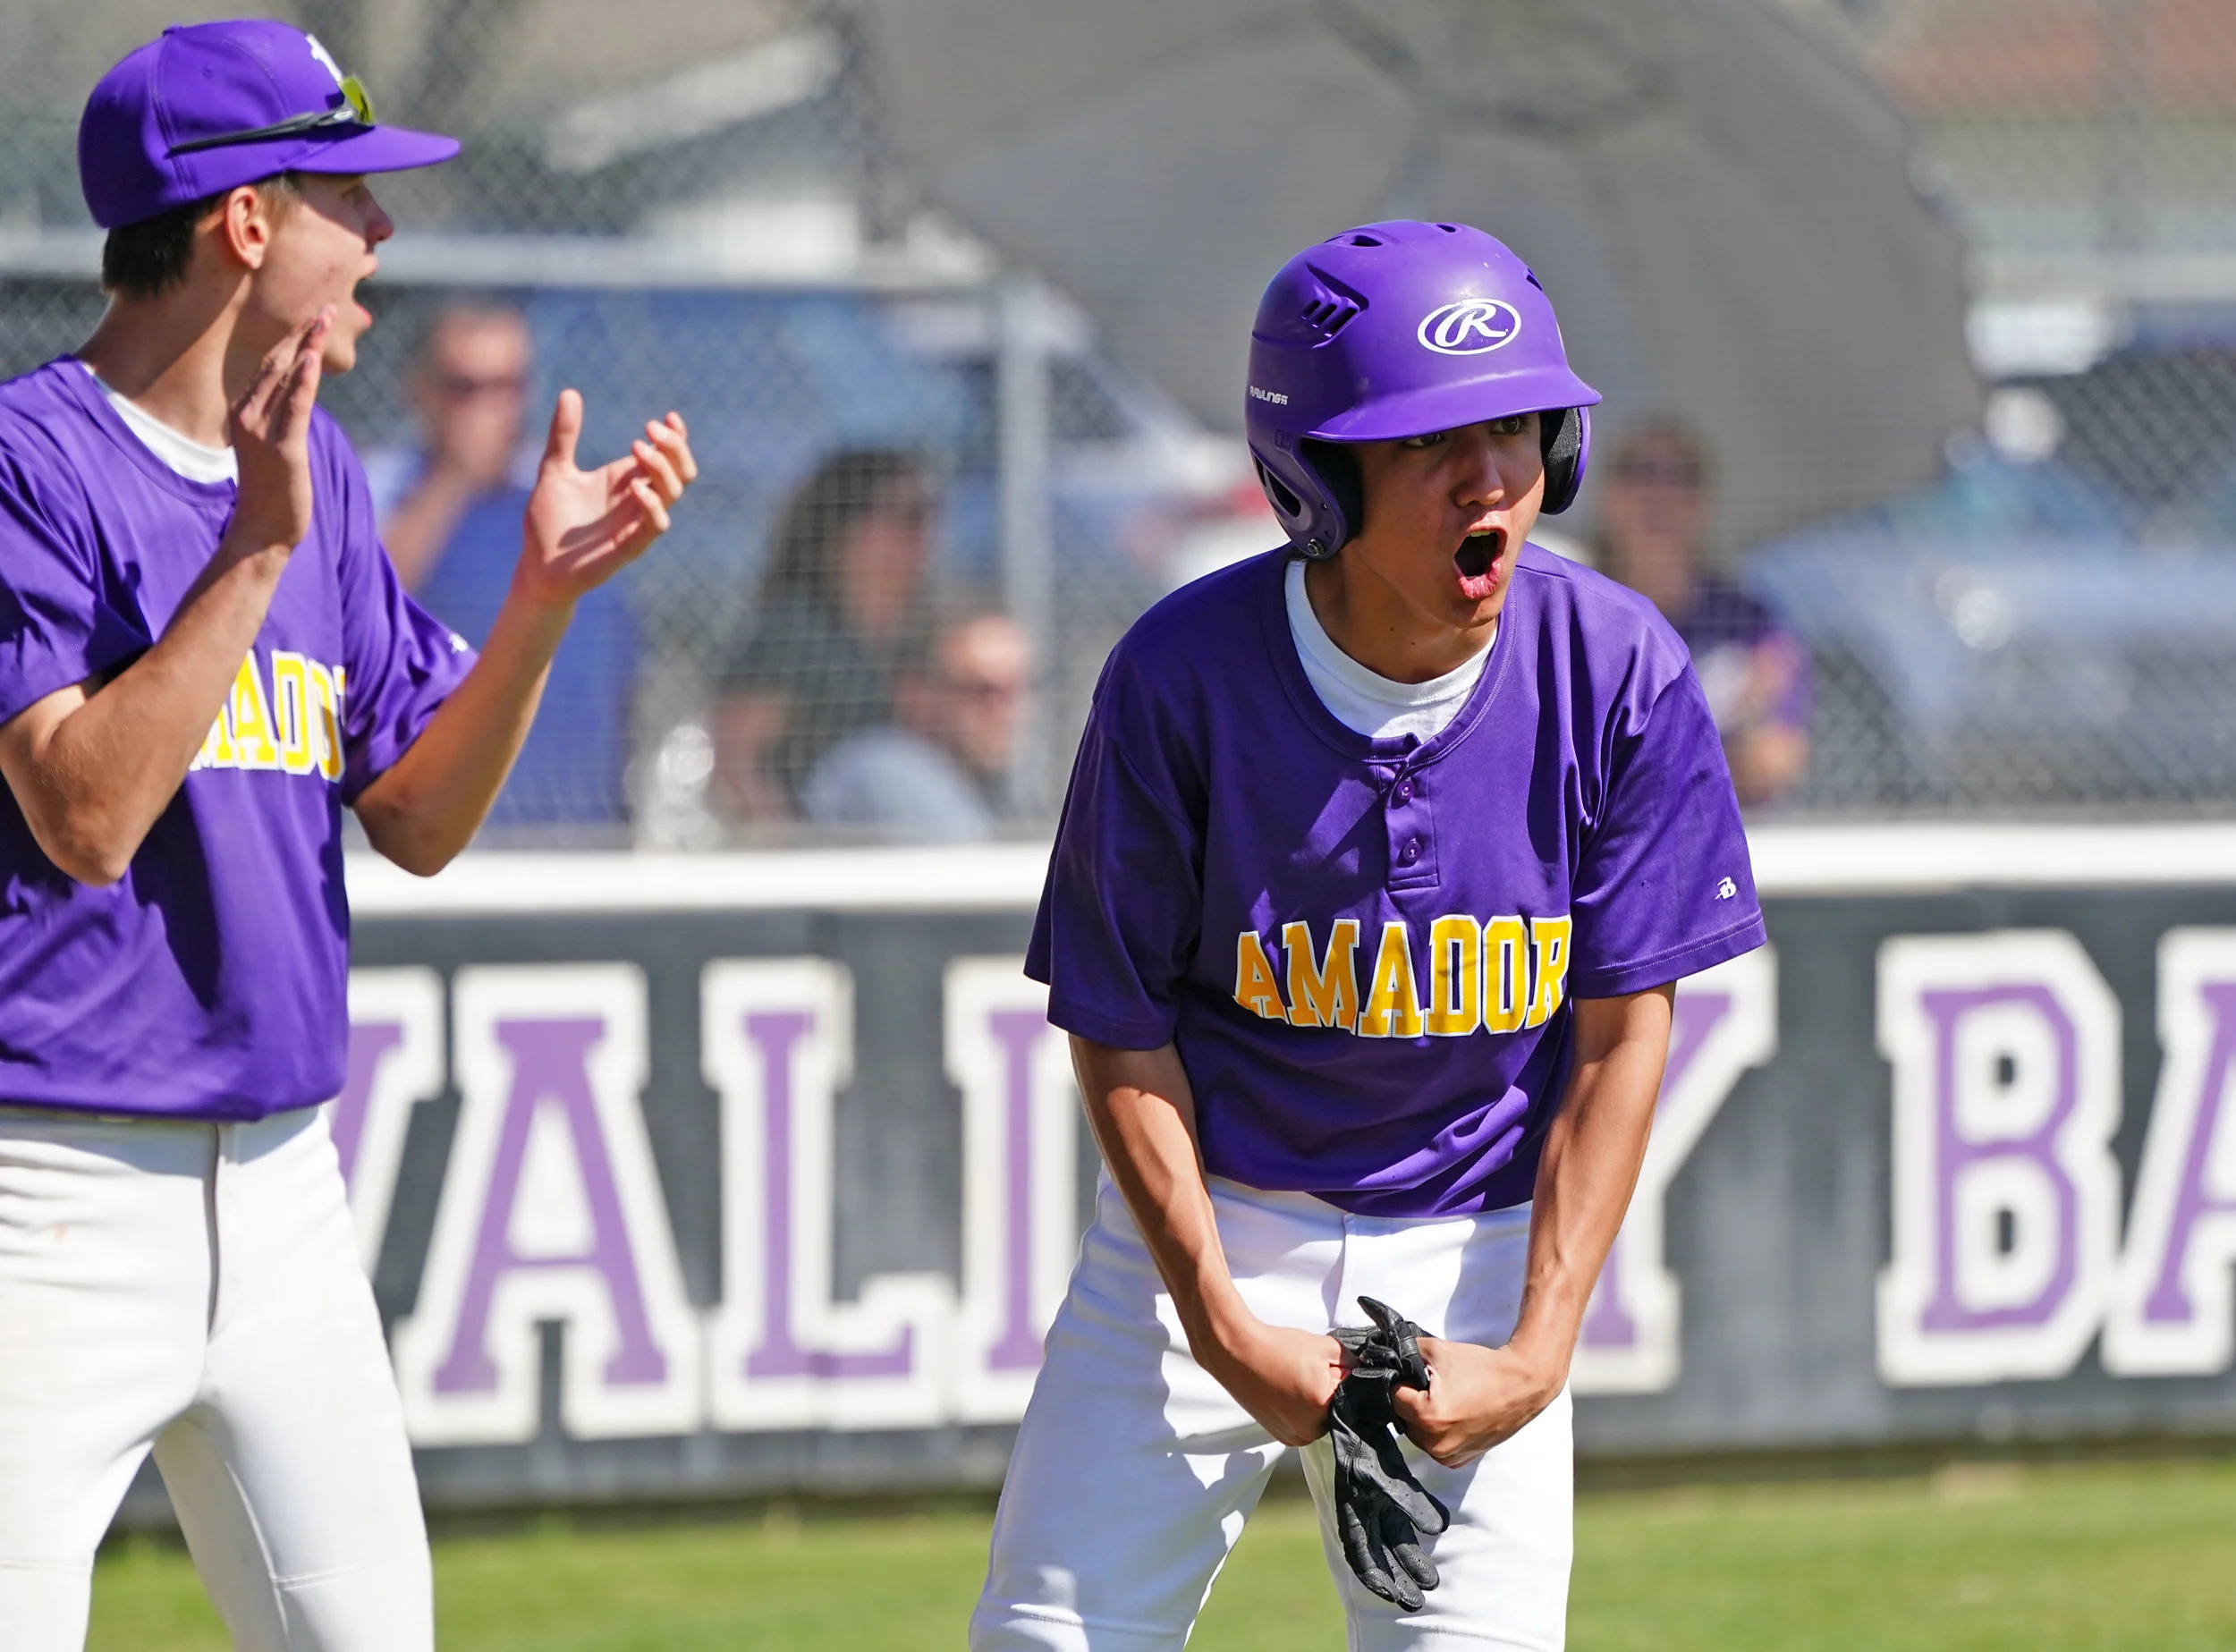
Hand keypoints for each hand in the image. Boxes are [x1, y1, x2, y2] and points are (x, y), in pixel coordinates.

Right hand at [224, 307, 330, 553]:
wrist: (261, 530)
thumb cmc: (271, 490)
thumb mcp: (271, 445)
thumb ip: (279, 417)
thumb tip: (296, 394)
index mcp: (243, 411)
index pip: (269, 365)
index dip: (291, 337)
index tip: (311, 314)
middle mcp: (247, 415)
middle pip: (276, 362)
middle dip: (301, 332)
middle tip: (325, 304)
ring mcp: (262, 431)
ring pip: (285, 378)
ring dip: (307, 345)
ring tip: (325, 317)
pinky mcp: (282, 449)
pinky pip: (294, 408)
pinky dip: (303, 381)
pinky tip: (312, 358)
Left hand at [519, 392, 696, 605]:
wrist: (538, 565)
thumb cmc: (548, 521)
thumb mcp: (555, 469)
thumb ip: (564, 434)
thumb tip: (569, 393)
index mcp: (628, 480)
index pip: (669, 456)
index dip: (677, 437)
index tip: (669, 417)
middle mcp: (639, 500)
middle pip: (682, 470)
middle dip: (674, 446)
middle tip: (649, 428)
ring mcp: (637, 522)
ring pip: (675, 492)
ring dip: (662, 467)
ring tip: (636, 448)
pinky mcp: (631, 545)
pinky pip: (657, 524)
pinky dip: (653, 504)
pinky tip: (634, 487)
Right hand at [1202, 1318, 1344, 1446]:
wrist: (1237, 1354)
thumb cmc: (1276, 1348)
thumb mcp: (1323, 1346)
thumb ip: (1351, 1361)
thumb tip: (1363, 1371)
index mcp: (1322, 1405)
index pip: (1353, 1395)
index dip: (1344, 1377)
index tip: (1330, 1367)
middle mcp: (1309, 1429)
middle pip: (1338, 1411)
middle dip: (1331, 1392)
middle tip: (1311, 1372)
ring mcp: (1294, 1436)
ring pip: (1321, 1420)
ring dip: (1316, 1404)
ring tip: (1296, 1381)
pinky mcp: (1282, 1437)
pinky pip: (1304, 1427)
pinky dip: (1302, 1412)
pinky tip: (1288, 1392)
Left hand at [1390, 1336, 1562, 1467]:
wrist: (1522, 1384)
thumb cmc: (1481, 1366)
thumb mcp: (1436, 1349)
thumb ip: (1404, 1351)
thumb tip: (1383, 1353)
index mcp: (1427, 1417)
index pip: (1394, 1397)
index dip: (1403, 1382)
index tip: (1419, 1375)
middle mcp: (1436, 1444)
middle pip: (1404, 1418)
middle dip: (1412, 1401)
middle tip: (1435, 1386)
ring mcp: (1449, 1456)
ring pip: (1418, 1434)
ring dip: (1424, 1418)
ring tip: (1447, 1399)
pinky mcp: (1461, 1460)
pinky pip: (1436, 1445)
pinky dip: (1439, 1431)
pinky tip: (1455, 1414)